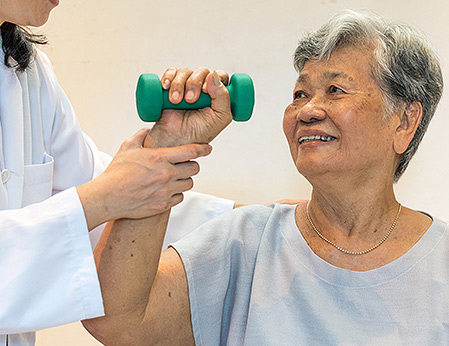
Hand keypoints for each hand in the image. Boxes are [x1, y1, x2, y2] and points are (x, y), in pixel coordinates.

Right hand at [77, 128, 211, 229]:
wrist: (108, 197)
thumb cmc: (116, 173)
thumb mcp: (127, 147)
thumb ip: (140, 136)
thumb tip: (146, 131)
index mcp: (160, 158)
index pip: (191, 152)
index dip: (203, 149)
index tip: (207, 148)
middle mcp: (167, 174)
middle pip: (194, 168)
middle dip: (191, 165)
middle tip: (183, 165)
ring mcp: (166, 191)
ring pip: (189, 183)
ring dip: (184, 179)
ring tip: (173, 177)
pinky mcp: (163, 204)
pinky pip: (180, 197)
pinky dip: (177, 193)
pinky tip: (167, 190)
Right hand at [149, 67, 232, 146]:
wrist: (174, 140)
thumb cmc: (198, 133)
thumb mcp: (219, 118)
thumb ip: (223, 98)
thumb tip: (214, 75)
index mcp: (218, 95)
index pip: (220, 76)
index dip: (214, 78)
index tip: (206, 90)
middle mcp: (203, 89)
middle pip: (202, 71)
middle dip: (194, 83)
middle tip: (191, 100)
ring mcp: (187, 87)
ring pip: (185, 71)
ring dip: (179, 84)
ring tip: (176, 101)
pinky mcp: (171, 86)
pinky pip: (171, 72)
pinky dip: (168, 77)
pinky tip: (166, 87)